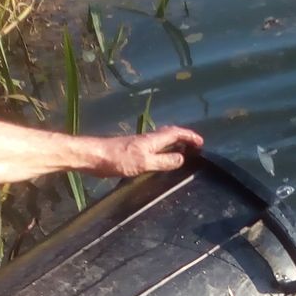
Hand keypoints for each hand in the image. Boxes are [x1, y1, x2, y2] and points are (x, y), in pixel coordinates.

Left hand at [88, 125, 203, 177]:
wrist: (94, 156)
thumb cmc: (118, 158)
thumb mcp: (144, 162)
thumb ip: (164, 161)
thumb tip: (182, 158)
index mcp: (153, 139)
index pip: (176, 133)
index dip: (190, 136)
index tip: (201, 142)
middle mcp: (148, 139)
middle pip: (170, 133)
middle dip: (184, 137)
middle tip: (195, 145)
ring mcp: (140, 144)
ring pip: (162, 139)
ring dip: (174, 142)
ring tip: (183, 151)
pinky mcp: (132, 151)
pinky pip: (154, 147)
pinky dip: (164, 149)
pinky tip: (160, 158)